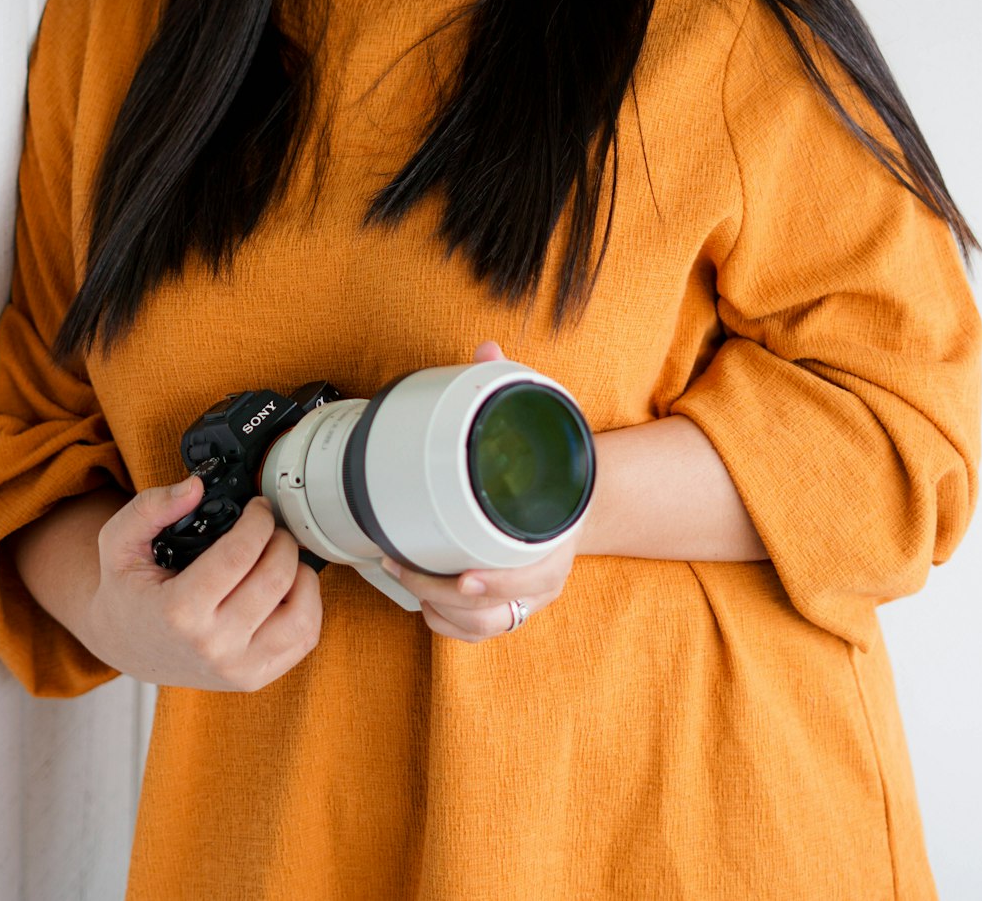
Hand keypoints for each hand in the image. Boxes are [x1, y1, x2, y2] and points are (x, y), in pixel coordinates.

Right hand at [81, 476, 321, 690]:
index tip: (257, 507)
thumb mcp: (119, 542)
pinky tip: (286, 587)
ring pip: (302, 613)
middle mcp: (211, 645)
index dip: (258, 519)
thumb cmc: (129, 592)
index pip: (241, 554)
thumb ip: (151, 507)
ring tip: (279, 558)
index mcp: (178, 611)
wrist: (127, 646)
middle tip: (270, 529)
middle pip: (276, 577)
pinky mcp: (254, 678)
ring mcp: (236, 667)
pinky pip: (305, 638)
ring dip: (300, 573)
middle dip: (281, 539)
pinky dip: (307, 604)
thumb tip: (195, 487)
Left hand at [381, 339, 580, 641]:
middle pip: (492, 607)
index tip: (463, 575)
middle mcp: (544, 579)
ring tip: (402, 572)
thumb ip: (510, 386)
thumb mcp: (538, 422)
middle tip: (401, 564)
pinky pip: (474, 633)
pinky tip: (424, 601)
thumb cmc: (552, 466)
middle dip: (440, 591)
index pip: (531, 576)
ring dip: (436, 606)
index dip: (496, 581)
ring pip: (479, 624)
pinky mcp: (508, 609)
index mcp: (557, 540)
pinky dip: (446, 623)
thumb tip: (487, 348)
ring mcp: (526, 599)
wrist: (580, 500)